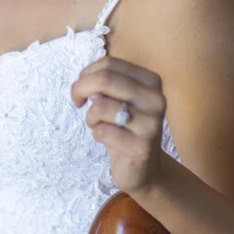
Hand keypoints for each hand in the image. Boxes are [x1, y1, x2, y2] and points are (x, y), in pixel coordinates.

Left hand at [71, 56, 166, 195]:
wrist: (144, 169)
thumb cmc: (125, 129)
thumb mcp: (119, 100)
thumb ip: (106, 83)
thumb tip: (84, 79)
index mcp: (151, 81)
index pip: (109, 64)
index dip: (86, 74)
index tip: (81, 88)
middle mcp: (156, 99)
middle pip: (105, 79)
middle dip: (80, 88)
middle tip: (77, 101)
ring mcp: (151, 124)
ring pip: (101, 106)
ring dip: (90, 117)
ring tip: (98, 125)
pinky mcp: (142, 147)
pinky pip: (102, 131)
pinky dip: (97, 134)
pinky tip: (107, 140)